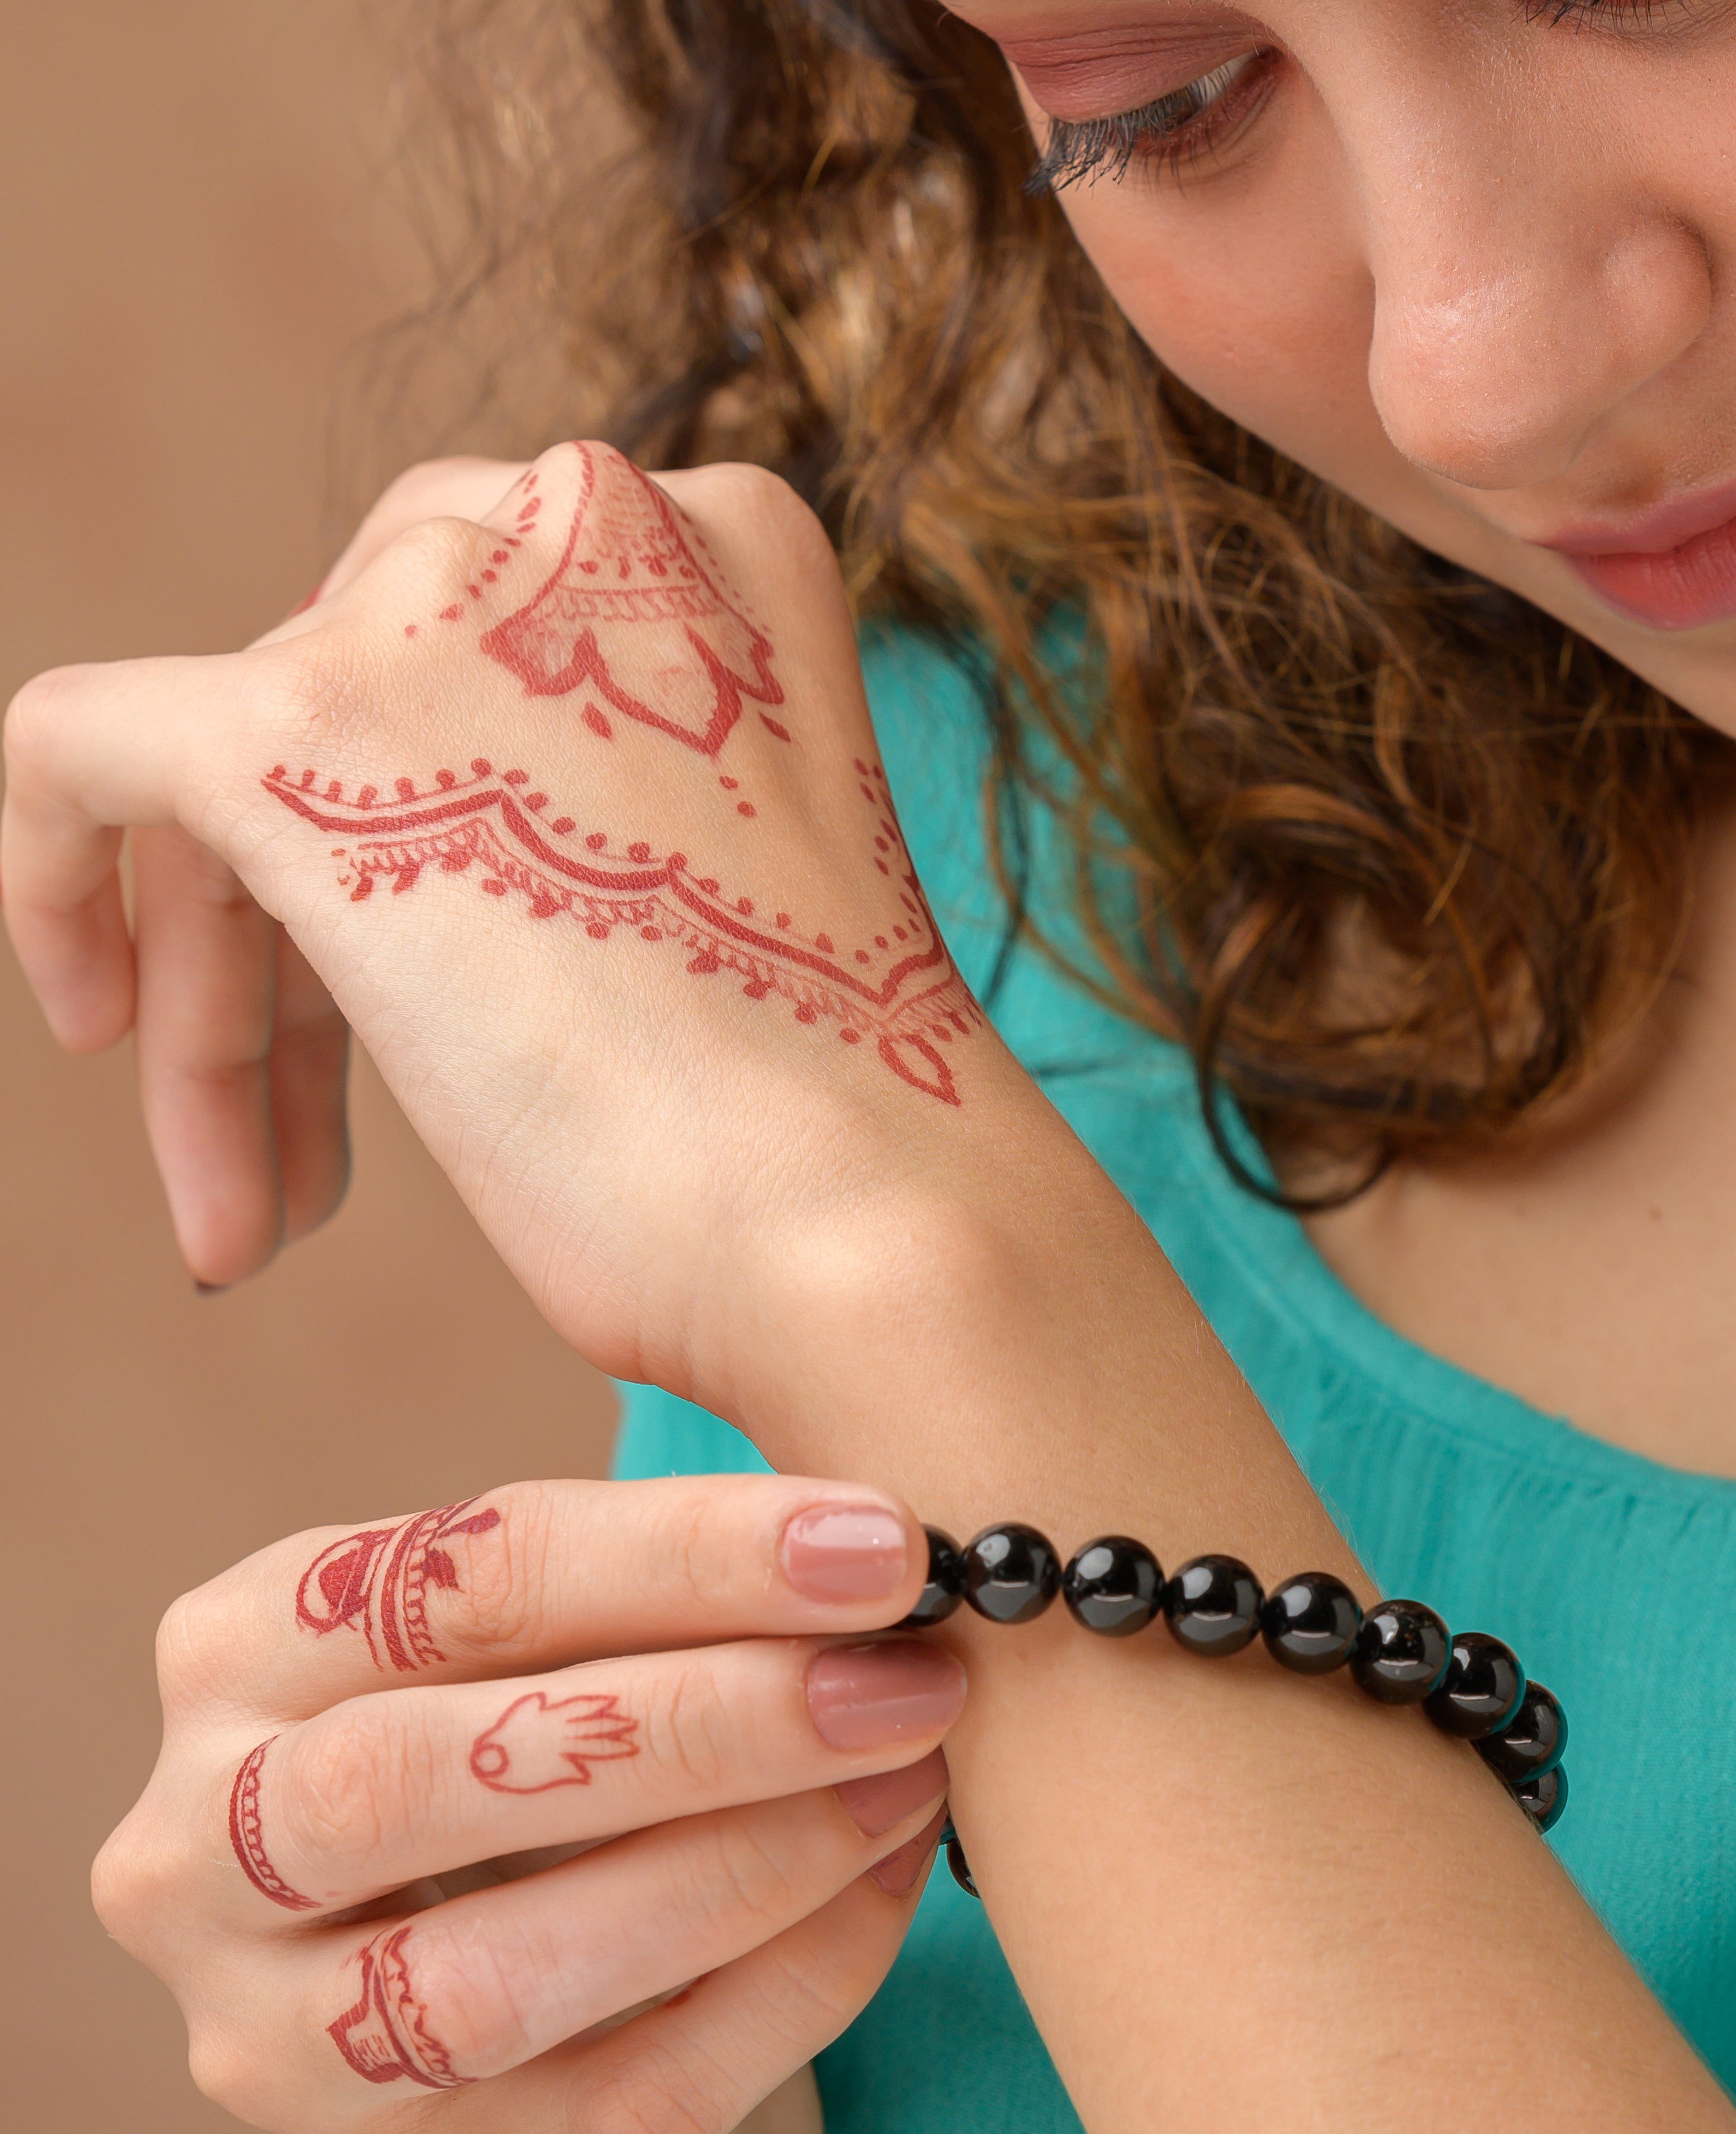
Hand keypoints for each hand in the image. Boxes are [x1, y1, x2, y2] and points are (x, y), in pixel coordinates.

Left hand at [1, 442, 1007, 1413]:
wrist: (868, 1225)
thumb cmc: (827, 1144)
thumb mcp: (715, 893)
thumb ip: (582, 808)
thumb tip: (421, 878)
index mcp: (720, 549)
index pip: (475, 668)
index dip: (406, 864)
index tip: (395, 1032)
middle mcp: (585, 520)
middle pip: (347, 712)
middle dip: (299, 960)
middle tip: (303, 1166)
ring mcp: (448, 603)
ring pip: (230, 777)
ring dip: (229, 1017)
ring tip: (254, 1214)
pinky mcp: (303, 717)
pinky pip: (78, 746)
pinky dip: (53, 878)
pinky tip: (99, 1030)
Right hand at [93, 1471, 962, 2133]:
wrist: (580, 2058)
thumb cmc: (583, 1797)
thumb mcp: (573, 1659)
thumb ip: (661, 1592)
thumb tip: (867, 1537)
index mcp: (237, 1661)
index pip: (444, 1582)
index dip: (674, 1556)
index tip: (875, 1543)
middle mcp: (200, 1856)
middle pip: (413, 1774)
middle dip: (690, 1720)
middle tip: (897, 1680)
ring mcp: (289, 2044)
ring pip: (495, 1973)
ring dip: (736, 1866)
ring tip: (908, 1783)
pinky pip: (629, 2095)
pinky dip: (783, 1988)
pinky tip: (888, 1894)